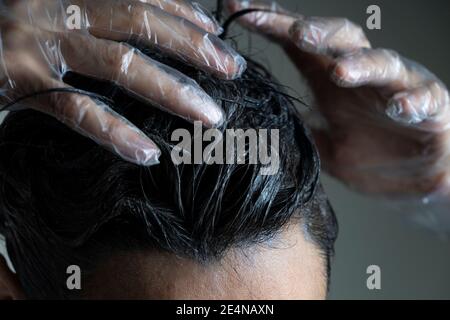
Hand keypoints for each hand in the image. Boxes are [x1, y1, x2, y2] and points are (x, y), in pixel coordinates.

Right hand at [0, 0, 245, 165]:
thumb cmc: (4, 27)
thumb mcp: (50, 10)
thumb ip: (91, 18)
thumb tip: (138, 35)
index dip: (183, 12)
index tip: (216, 33)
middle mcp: (56, 7)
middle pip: (140, 23)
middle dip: (193, 47)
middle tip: (232, 69)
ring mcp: (38, 43)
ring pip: (119, 65)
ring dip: (172, 91)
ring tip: (210, 116)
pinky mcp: (19, 81)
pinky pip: (76, 110)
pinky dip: (114, 132)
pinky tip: (146, 153)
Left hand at [226, 0, 449, 195]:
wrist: (411, 181)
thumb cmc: (366, 155)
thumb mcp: (321, 143)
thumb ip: (297, 128)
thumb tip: (259, 123)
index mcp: (330, 80)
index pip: (301, 45)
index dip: (273, 25)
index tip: (240, 10)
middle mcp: (362, 76)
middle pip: (340, 39)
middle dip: (317, 32)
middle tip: (294, 33)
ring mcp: (396, 88)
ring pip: (382, 62)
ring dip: (361, 64)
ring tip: (340, 72)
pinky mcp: (430, 107)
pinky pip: (426, 97)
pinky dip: (413, 101)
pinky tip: (400, 108)